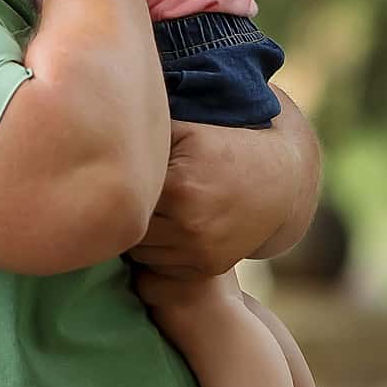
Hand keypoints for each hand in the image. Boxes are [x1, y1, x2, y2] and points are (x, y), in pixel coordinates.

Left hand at [127, 99, 318, 277]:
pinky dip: (158, 251)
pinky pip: (162, 266)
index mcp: (179, 187)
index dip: (119, 185)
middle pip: (129, 226)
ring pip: (141, 251)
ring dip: (139, 235)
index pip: (123, 194)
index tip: (118, 175)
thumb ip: (146, 129)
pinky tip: (168, 228)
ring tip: (151, 211)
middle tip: (129, 194)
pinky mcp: (209, 266)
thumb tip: (107, 119)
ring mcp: (201, 250)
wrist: (279, 182)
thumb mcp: (188, 129)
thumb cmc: (224, 147)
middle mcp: (190, 224)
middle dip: (127, 211)